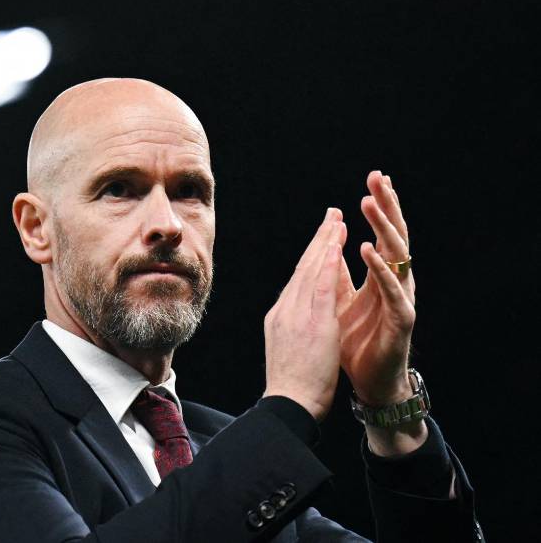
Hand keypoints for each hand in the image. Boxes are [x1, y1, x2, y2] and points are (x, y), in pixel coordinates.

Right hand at [263, 208, 344, 420]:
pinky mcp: (312, 321)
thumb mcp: (291, 350)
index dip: (312, 256)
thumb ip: (297, 329)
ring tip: (338, 220)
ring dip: (325, 242)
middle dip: (319, 240)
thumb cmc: (294, 386)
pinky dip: (329, 262)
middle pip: (303, 267)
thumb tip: (304, 320)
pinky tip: (338, 244)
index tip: (323, 238)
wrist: (289, 405)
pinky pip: (322, 284)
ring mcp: (296, 314)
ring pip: (311, 270)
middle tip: (332, 215)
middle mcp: (285, 310)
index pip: (299, 280)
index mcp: (281, 317)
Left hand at [335, 171, 416, 405]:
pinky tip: (369, 250)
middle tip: (379, 177)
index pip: (381, 233)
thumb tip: (327, 246)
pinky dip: (380, 270)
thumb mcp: (339, 301)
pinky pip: (391, 291)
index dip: (379, 207)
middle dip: (386, 206)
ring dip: (382, 228)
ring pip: (396, 257)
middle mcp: (394, 283)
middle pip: (392, 237)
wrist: (368, 382)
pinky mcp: (401, 320)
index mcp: (380, 276)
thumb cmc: (355, 343)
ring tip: (370, 203)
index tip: (375, 178)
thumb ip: (336, 274)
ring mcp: (400, 300)